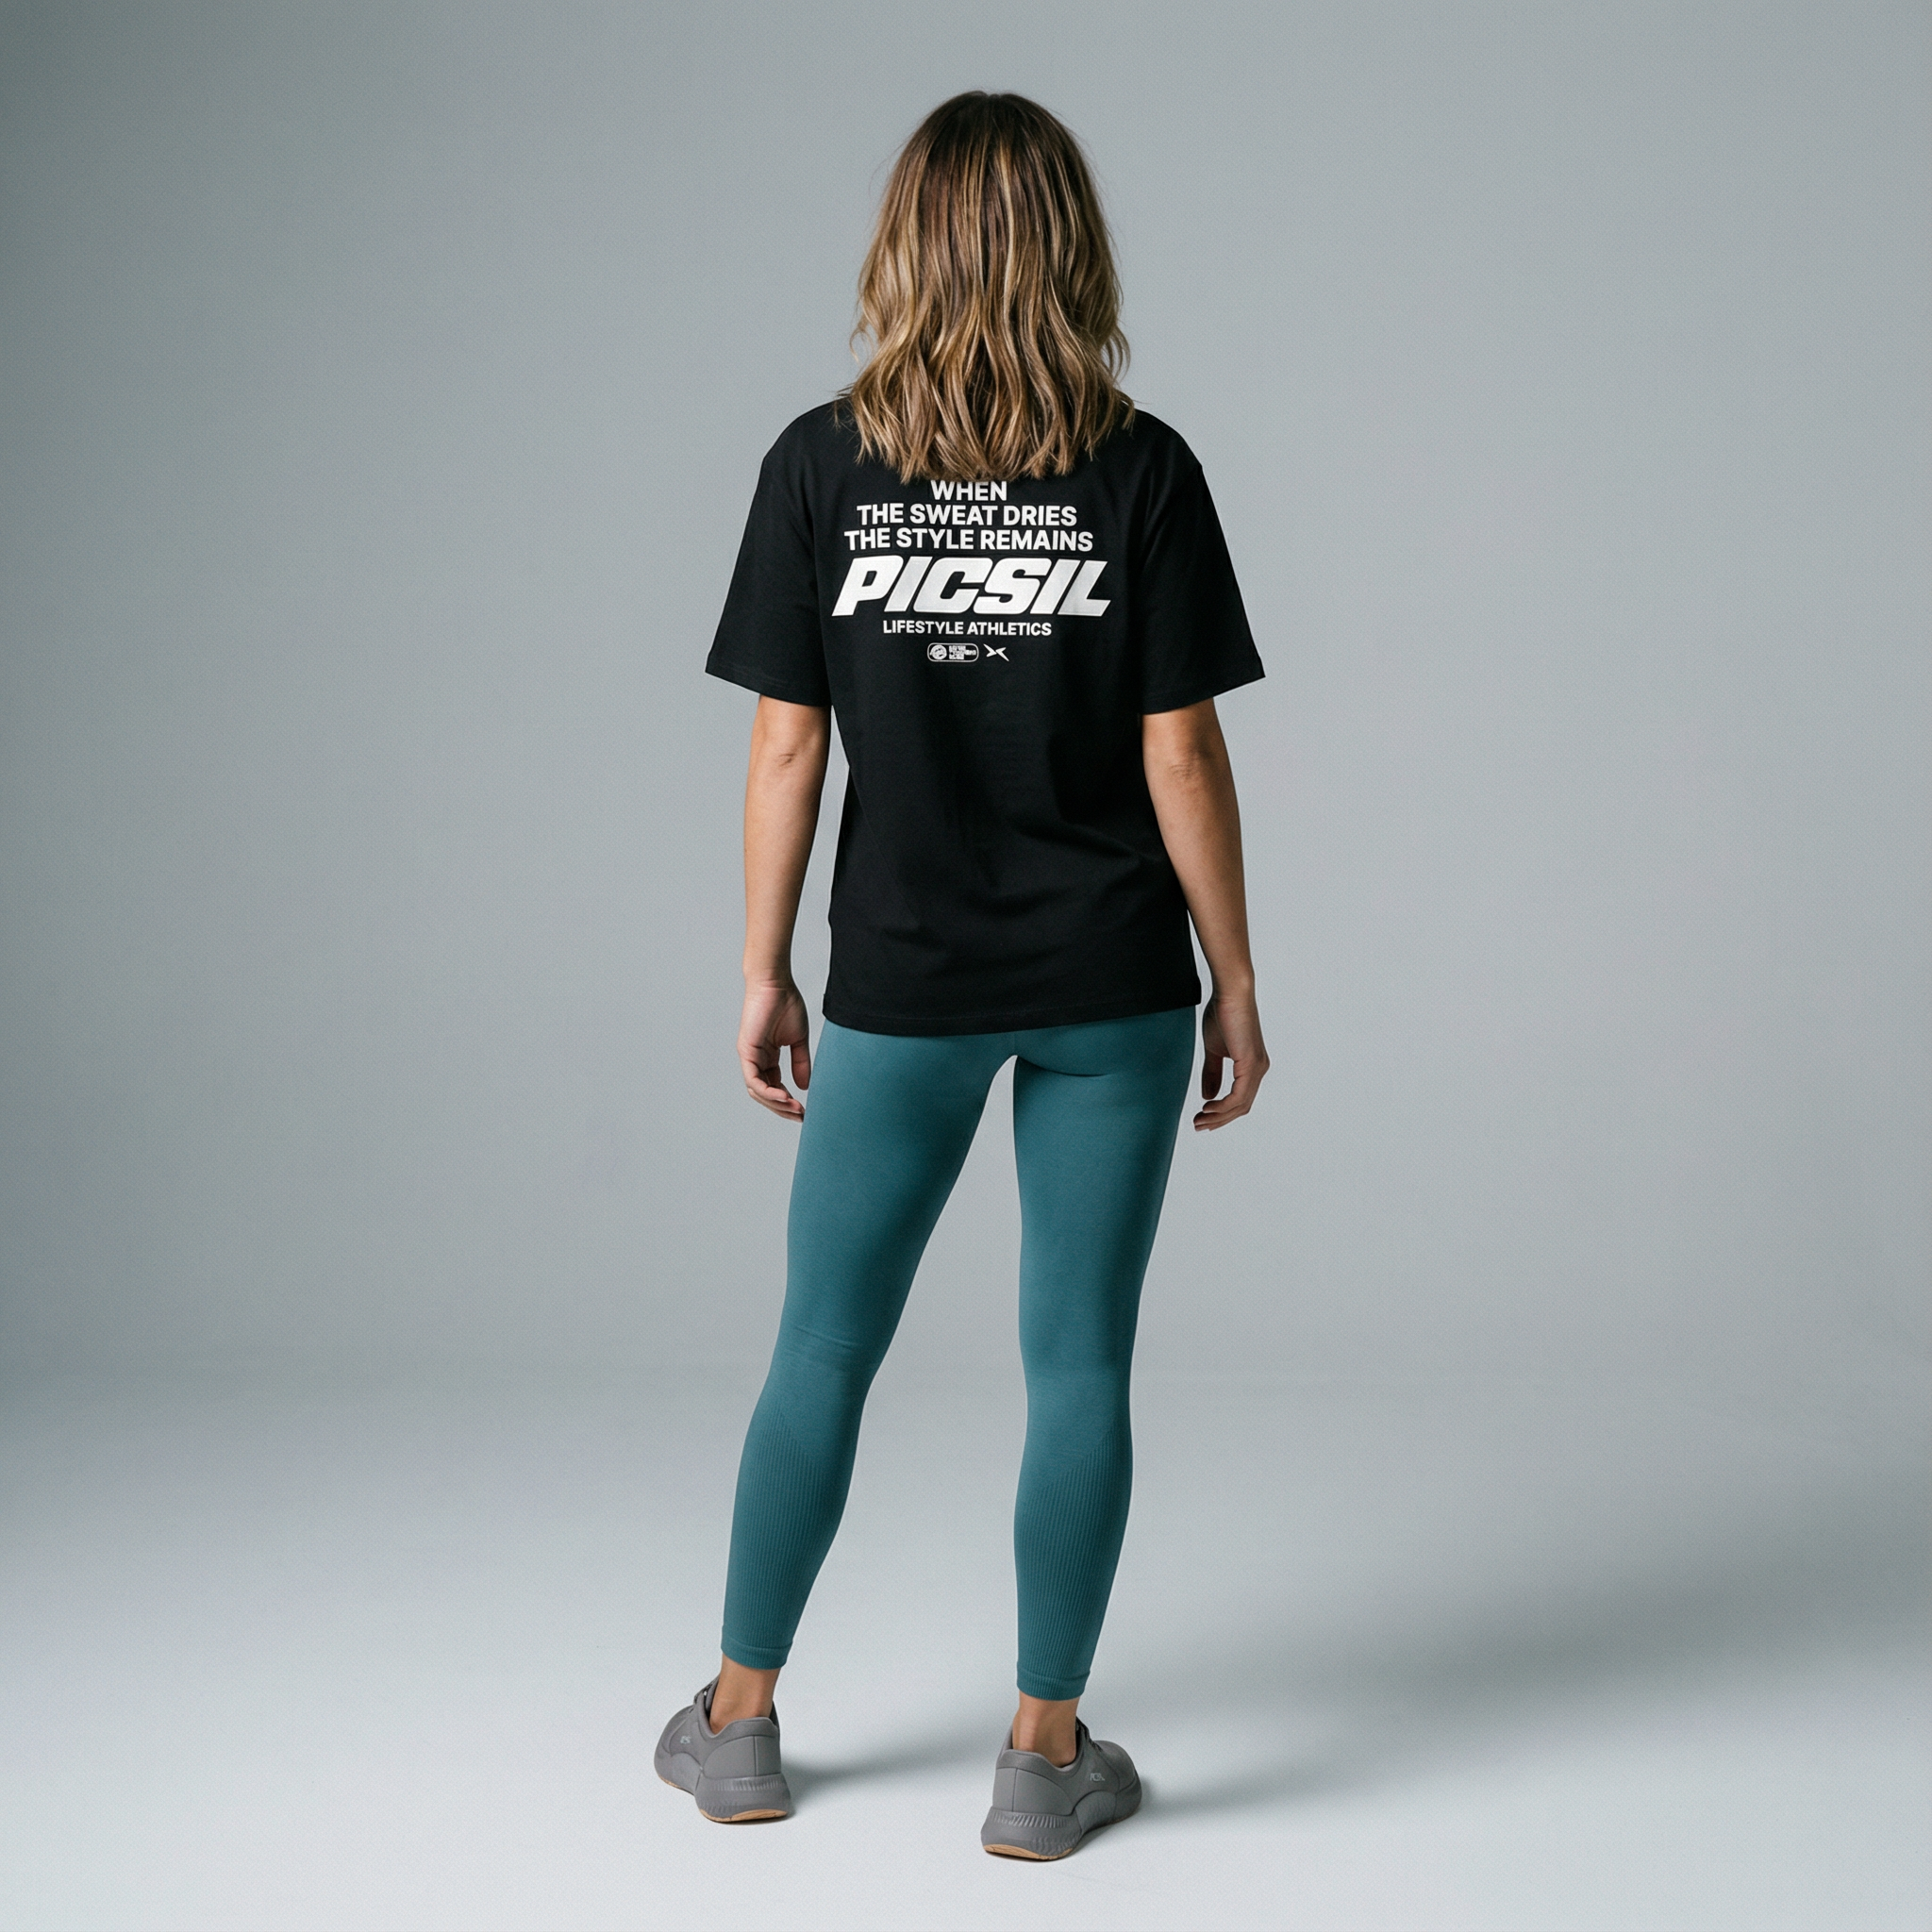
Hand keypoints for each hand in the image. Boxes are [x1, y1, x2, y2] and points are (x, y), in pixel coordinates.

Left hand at [739, 980, 811, 1121]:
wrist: (776, 984)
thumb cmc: (786, 1004)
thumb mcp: (798, 1040)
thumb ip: (801, 1063)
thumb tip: (805, 1087)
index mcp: (768, 1057)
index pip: (775, 1087)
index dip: (788, 1101)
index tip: (805, 1112)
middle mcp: (756, 1060)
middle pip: (765, 1094)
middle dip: (783, 1109)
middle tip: (801, 1116)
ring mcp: (749, 1057)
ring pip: (758, 1092)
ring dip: (777, 1104)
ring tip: (796, 1109)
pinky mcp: (746, 1052)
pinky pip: (754, 1080)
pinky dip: (768, 1092)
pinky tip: (785, 1097)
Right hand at [1196, 988, 1267, 1129]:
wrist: (1230, 993)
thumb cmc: (1222, 1014)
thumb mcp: (1213, 1050)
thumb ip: (1212, 1073)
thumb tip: (1208, 1096)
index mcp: (1252, 1066)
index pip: (1240, 1100)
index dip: (1222, 1113)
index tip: (1202, 1118)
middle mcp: (1259, 1070)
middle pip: (1241, 1107)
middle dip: (1219, 1120)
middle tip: (1198, 1125)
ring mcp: (1257, 1068)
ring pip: (1240, 1105)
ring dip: (1218, 1116)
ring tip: (1199, 1120)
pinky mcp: (1251, 1064)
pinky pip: (1238, 1096)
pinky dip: (1223, 1106)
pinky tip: (1208, 1107)